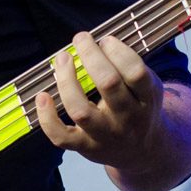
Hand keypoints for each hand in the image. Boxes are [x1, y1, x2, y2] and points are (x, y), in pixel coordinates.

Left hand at [38, 32, 162, 169]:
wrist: (141, 153)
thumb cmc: (138, 108)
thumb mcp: (146, 88)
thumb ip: (128, 67)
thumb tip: (96, 43)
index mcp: (147, 99)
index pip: (135, 72)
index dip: (118, 51)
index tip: (105, 40)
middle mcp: (128, 119)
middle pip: (108, 84)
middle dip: (91, 56)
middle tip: (81, 38)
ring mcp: (106, 136)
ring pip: (81, 110)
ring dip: (67, 81)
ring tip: (63, 58)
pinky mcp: (86, 148)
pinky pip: (62, 137)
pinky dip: (47, 118)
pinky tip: (43, 96)